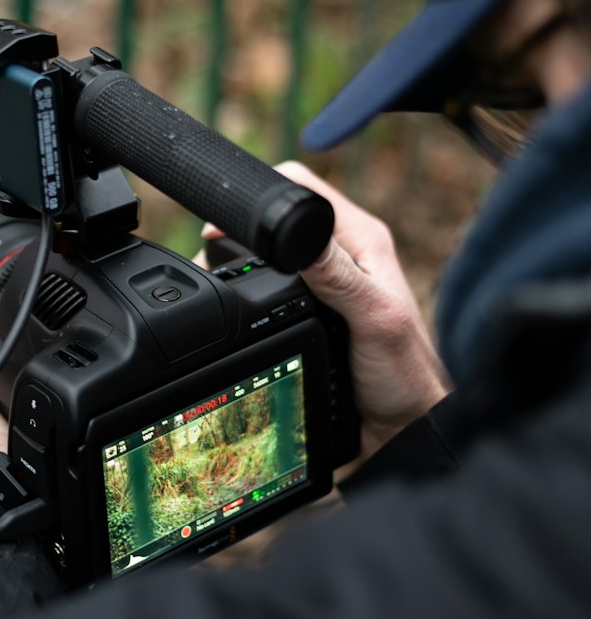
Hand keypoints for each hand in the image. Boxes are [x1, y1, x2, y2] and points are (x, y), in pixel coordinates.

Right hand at [201, 163, 452, 460]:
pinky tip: (240, 304)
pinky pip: (275, 285)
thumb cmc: (407, 375)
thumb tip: (295, 233)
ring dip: (245, 260)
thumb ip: (337, 276)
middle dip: (242, 229)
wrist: (406, 429)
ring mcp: (328, 283)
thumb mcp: (373, 319)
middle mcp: (344, 255)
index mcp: (361, 241)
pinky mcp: (316, 311)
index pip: (302, 190)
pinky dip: (253, 290)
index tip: (220, 223)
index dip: (258, 196)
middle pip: (281, 218)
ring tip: (218, 277)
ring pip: (274, 252)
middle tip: (211, 254)